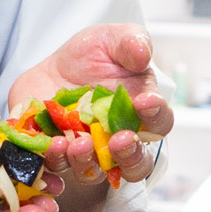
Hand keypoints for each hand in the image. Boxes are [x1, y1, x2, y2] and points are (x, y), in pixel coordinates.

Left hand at [2, 24, 172, 211]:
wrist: (52, 69)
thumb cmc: (92, 57)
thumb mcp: (112, 39)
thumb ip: (131, 43)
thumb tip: (143, 54)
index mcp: (141, 113)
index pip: (160, 122)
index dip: (156, 115)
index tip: (146, 101)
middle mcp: (118, 141)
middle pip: (135, 163)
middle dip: (130, 155)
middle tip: (120, 140)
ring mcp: (87, 153)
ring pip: (93, 172)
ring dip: (87, 162)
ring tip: (77, 144)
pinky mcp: (55, 155)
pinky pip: (54, 168)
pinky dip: (53, 161)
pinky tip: (50, 145)